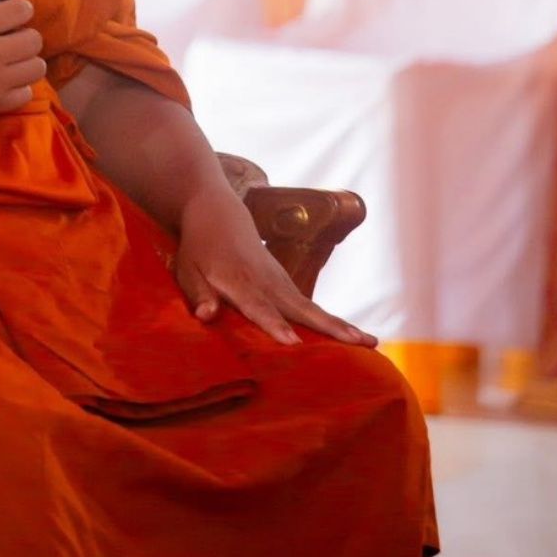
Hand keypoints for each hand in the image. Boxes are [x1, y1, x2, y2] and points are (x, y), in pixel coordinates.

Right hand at [0, 0, 45, 132]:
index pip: (23, 10)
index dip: (17, 8)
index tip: (7, 13)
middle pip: (35, 39)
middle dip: (23, 33)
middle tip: (6, 36)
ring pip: (36, 67)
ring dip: (25, 60)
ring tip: (7, 58)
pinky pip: (26, 94)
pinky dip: (18, 87)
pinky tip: (1, 80)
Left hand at [172, 184, 376, 346]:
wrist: (218, 213)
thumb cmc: (199, 247)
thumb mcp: (187, 269)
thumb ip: (198, 294)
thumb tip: (206, 316)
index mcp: (237, 280)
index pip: (258, 306)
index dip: (274, 325)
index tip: (293, 344)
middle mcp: (265, 282)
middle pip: (299, 308)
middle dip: (328, 328)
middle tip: (357, 343)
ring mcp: (280, 281)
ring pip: (312, 308)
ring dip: (340, 325)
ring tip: (369, 342)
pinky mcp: (286, 284)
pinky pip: (310, 307)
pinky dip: (333, 321)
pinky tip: (355, 337)